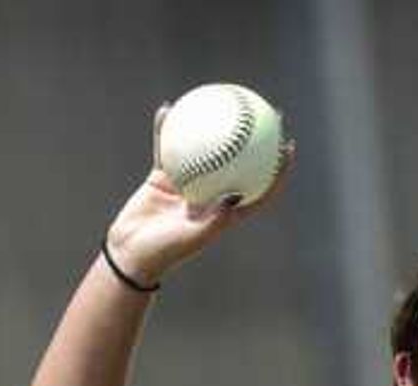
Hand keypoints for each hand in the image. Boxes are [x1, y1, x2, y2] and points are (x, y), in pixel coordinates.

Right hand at [105, 107, 295, 285]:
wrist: (130, 255)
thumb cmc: (164, 253)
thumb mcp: (193, 238)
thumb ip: (217, 218)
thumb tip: (237, 193)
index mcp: (224, 211)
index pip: (259, 188)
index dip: (278, 169)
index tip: (287, 146)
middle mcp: (209, 194)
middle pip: (239, 160)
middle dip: (254, 137)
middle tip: (265, 113)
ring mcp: (187, 183)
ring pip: (204, 148)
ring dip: (211, 124)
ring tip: (217, 99)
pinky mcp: (163, 178)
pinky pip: (167, 148)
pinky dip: (166, 130)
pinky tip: (167, 111)